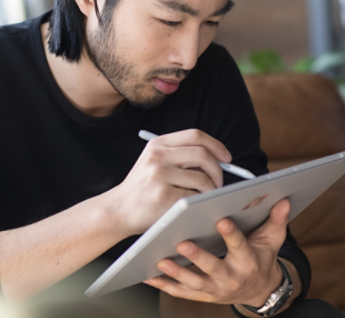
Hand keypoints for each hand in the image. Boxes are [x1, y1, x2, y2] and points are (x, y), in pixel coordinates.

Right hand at [110, 129, 231, 235]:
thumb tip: (219, 158)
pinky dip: (200, 201)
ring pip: (203, 178)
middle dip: (218, 169)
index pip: (196, 135)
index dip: (216, 146)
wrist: (118, 209)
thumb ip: (179, 155)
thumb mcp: (154, 162)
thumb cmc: (143, 188)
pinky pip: (195, 196)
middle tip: (218, 182)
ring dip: (211, 189)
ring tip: (205, 196)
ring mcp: (159, 175)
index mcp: (157, 144)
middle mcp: (157, 156)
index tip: (226, 158)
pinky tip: (194, 205)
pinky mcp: (163, 196)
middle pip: (203, 154)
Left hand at [143, 198, 290, 306]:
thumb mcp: (272, 240)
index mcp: (248, 261)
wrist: (260, 290)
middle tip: (181, 243)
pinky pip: (181, 292)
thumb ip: (276, 220)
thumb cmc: (261, 257)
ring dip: (176, 273)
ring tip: (160, 259)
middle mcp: (232, 277)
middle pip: (213, 267)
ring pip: (194, 282)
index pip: (240, 246)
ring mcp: (216, 289)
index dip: (231, 234)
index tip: (221, 219)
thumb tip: (284, 199)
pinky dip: (164, 285)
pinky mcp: (202, 296)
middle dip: (198, 257)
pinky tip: (148, 276)